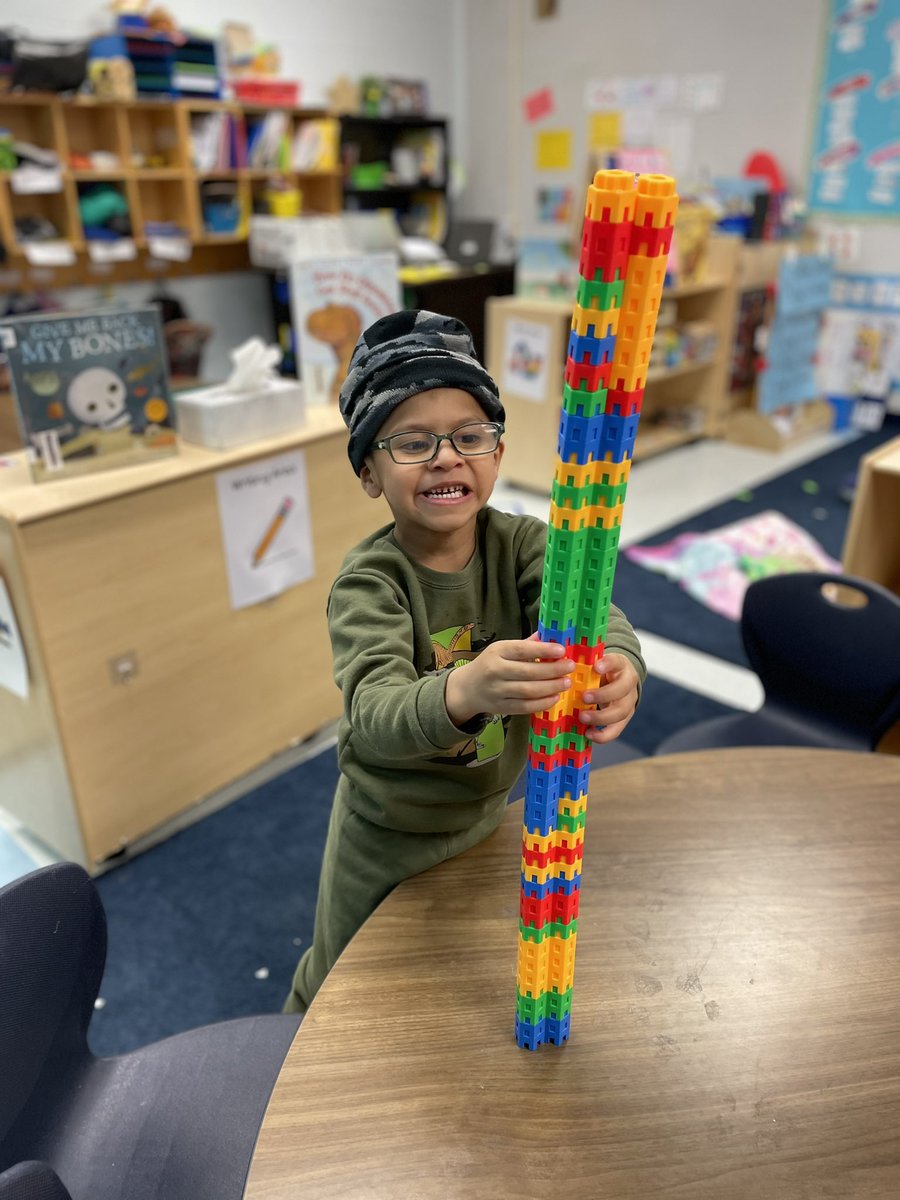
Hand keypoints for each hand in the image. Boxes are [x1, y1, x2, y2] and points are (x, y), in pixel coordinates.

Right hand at [445, 635, 573, 726]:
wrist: (467, 689)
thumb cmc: (489, 664)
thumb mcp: (502, 649)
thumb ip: (525, 644)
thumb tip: (550, 635)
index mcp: (497, 652)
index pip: (521, 649)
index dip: (543, 650)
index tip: (562, 650)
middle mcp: (495, 671)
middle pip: (528, 672)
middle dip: (552, 670)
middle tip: (569, 667)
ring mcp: (497, 691)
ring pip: (528, 691)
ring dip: (550, 687)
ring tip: (566, 682)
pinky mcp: (501, 708)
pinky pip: (525, 707)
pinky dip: (542, 703)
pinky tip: (555, 697)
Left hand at [578, 653, 638, 743]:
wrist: (617, 680)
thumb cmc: (601, 672)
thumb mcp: (595, 664)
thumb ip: (583, 665)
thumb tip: (560, 663)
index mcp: (620, 665)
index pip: (617, 661)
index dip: (608, 664)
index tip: (596, 667)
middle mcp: (628, 684)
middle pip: (622, 690)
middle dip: (603, 695)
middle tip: (584, 697)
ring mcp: (628, 702)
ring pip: (621, 712)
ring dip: (601, 717)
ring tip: (582, 717)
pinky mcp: (624, 719)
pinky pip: (616, 729)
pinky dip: (603, 735)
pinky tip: (588, 734)